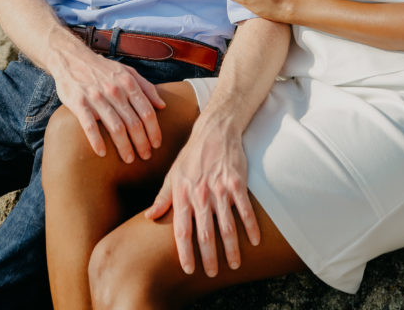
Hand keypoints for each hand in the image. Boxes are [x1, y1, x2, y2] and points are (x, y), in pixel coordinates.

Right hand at [53, 44, 165, 163]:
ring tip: (129, 159)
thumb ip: (146, 87)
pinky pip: (89, 126)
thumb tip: (163, 106)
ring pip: (115, 127)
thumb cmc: (103, 69)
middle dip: (142, 143)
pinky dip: (96, 141)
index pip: (147, 111)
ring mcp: (96, 97)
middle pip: (134, 123)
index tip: (157, 144)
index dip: (154, 130)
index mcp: (128, 82)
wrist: (72, 58)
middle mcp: (114, 90)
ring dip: (124, 147)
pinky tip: (102, 153)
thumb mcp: (127, 71)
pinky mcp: (79, 103)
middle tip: (146, 156)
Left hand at [145, 115, 258, 275]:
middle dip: (209, 257)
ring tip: (233, 264)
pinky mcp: (236, 182)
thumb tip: (149, 216)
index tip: (188, 269)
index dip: (185, 252)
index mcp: (183, 193)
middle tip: (212, 272)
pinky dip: (250, 227)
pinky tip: (254, 241)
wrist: (214, 131)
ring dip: (231, 248)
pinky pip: (245, 209)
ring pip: (227, 225)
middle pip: (206, 233)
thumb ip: (162, 197)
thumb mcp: (172, 174)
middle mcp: (201, 193)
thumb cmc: (192, 155)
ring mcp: (220, 188)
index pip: (182, 230)